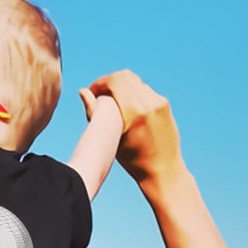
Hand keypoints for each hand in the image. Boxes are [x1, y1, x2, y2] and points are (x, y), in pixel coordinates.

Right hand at [82, 71, 184, 185]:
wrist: (162, 170)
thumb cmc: (132, 161)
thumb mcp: (110, 138)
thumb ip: (94, 113)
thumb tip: (82, 92)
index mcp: (134, 112)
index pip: (114, 81)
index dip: (99, 83)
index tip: (91, 92)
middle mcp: (149, 103)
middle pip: (125, 76)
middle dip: (110, 82)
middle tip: (100, 94)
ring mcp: (159, 102)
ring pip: (135, 82)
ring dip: (121, 87)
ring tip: (113, 102)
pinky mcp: (164, 104)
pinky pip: (145, 90)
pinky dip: (133, 94)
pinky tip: (127, 108)